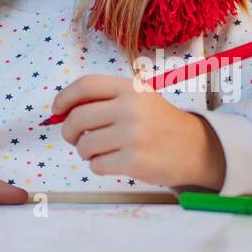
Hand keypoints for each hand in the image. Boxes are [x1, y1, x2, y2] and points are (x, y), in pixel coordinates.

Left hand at [52, 75, 225, 189]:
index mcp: (130, 88)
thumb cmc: (159, 122)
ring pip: (85, 144)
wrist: (195, 147)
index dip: (64, 98)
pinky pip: (97, 165)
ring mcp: (133, 135)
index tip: (57, 110)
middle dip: (68, 130)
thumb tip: (62, 111)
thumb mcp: (138, 98)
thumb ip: (105, 99)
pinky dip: (97, 166)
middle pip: (79, 117)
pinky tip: (110, 162)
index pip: (85, 86)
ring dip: (84, 151)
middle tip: (73, 137)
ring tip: (96, 151)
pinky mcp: (134, 161)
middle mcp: (131, 108)